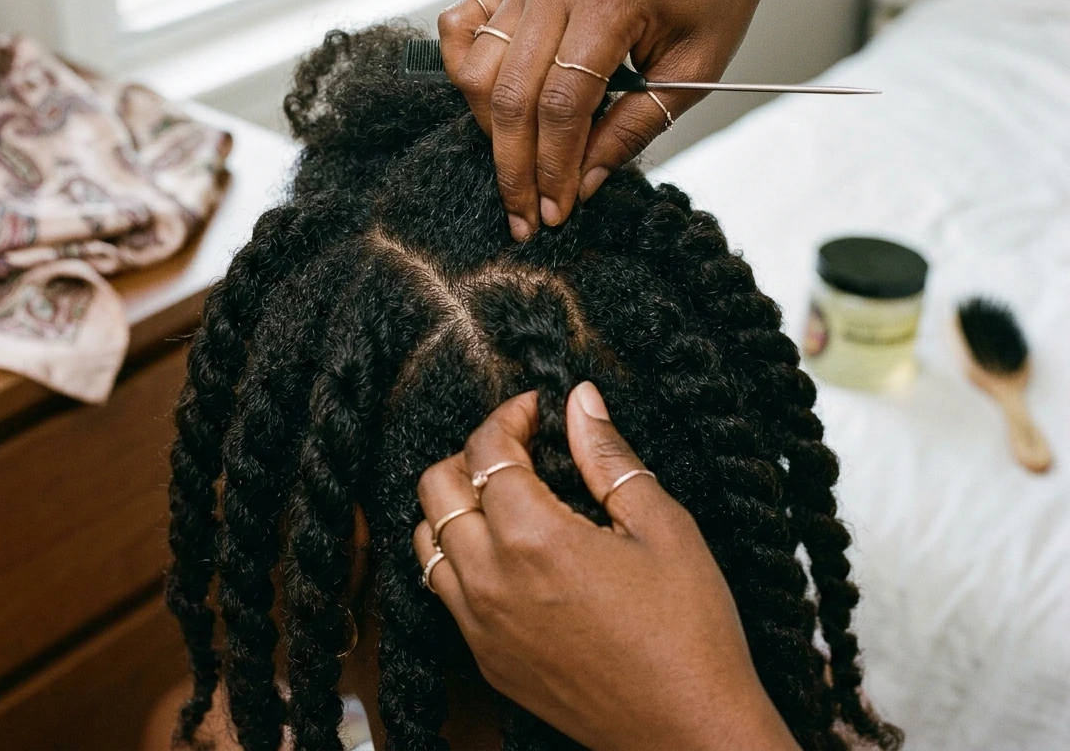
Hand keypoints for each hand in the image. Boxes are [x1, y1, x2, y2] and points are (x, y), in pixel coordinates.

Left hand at [413, 383, 798, 750]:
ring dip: (455, 504)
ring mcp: (480, 626)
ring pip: (427, 539)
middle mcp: (490, 581)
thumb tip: (580, 399)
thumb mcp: (662, 526)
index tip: (537, 409)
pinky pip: (442, 590)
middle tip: (519, 449)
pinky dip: (457, 555)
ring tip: (506, 497)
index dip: (509, 415)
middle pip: (437, 486)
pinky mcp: (485, 658)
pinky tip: (505, 552)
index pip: (487, 450)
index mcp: (534, 539)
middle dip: (472, 453)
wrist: (687, 731)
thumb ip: (608, 456)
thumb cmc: (689, 630)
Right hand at [437, 0, 771, 240]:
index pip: (562, 102)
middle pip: (510, 94)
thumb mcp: (691, 74)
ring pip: (477, 68)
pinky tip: (489, 106)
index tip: (557, 211)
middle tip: (526, 216)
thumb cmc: (709, 0)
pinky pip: (461, 27)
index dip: (554, 167)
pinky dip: (462, 70)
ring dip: (489, 129)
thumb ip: (632, 130)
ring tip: (519, 165)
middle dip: (515, 166)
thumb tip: (581, 184)